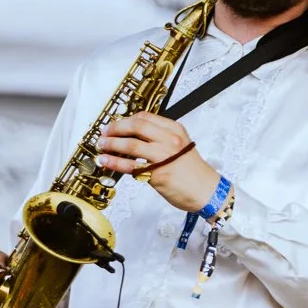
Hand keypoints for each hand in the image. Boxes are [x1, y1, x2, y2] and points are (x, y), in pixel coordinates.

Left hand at [96, 112, 222, 212]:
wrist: (206, 190)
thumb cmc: (192, 170)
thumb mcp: (180, 144)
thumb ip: (159, 137)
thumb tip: (132, 135)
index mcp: (174, 130)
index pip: (145, 117)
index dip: (125, 119)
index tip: (114, 124)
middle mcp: (169, 140)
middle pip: (136, 126)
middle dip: (115, 128)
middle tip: (104, 133)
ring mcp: (163, 156)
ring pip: (131, 145)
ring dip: (112, 144)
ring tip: (102, 146)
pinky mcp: (157, 174)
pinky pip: (131, 166)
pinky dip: (115, 162)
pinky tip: (106, 160)